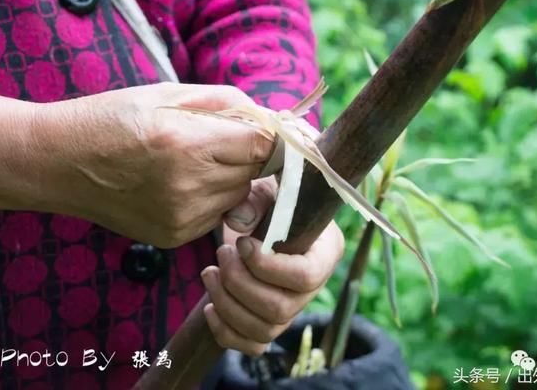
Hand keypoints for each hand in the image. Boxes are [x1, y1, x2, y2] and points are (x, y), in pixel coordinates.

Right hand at [30, 83, 273, 247]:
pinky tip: (181, 183)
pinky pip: (218, 214)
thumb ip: (229, 105)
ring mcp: (182, 218)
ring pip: (241, 195)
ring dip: (232, 177)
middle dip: (248, 154)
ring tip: (193, 161)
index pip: (264, 145)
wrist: (61, 163)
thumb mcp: (170, 94)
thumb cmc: (114, 119)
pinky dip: (212, 198)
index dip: (271, 135)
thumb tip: (275, 121)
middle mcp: (189, 187)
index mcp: (188, 144)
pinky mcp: (176, 236)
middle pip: (256, 171)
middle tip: (217, 139)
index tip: (265, 129)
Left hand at [201, 178, 343, 354]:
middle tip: (221, 254)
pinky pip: (252, 345)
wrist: (265, 222)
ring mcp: (293, 310)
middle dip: (240, 284)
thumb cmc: (272, 203)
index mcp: (326, 253)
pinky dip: (225, 332)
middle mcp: (313, 288)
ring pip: (264, 330)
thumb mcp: (269, 190)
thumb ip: (256, 199)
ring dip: (228, 304)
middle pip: (280, 308)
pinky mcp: (270, 324)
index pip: (305, 276)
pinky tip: (210, 307)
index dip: (268, 266)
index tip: (241, 243)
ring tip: (210, 273)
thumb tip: (238, 222)